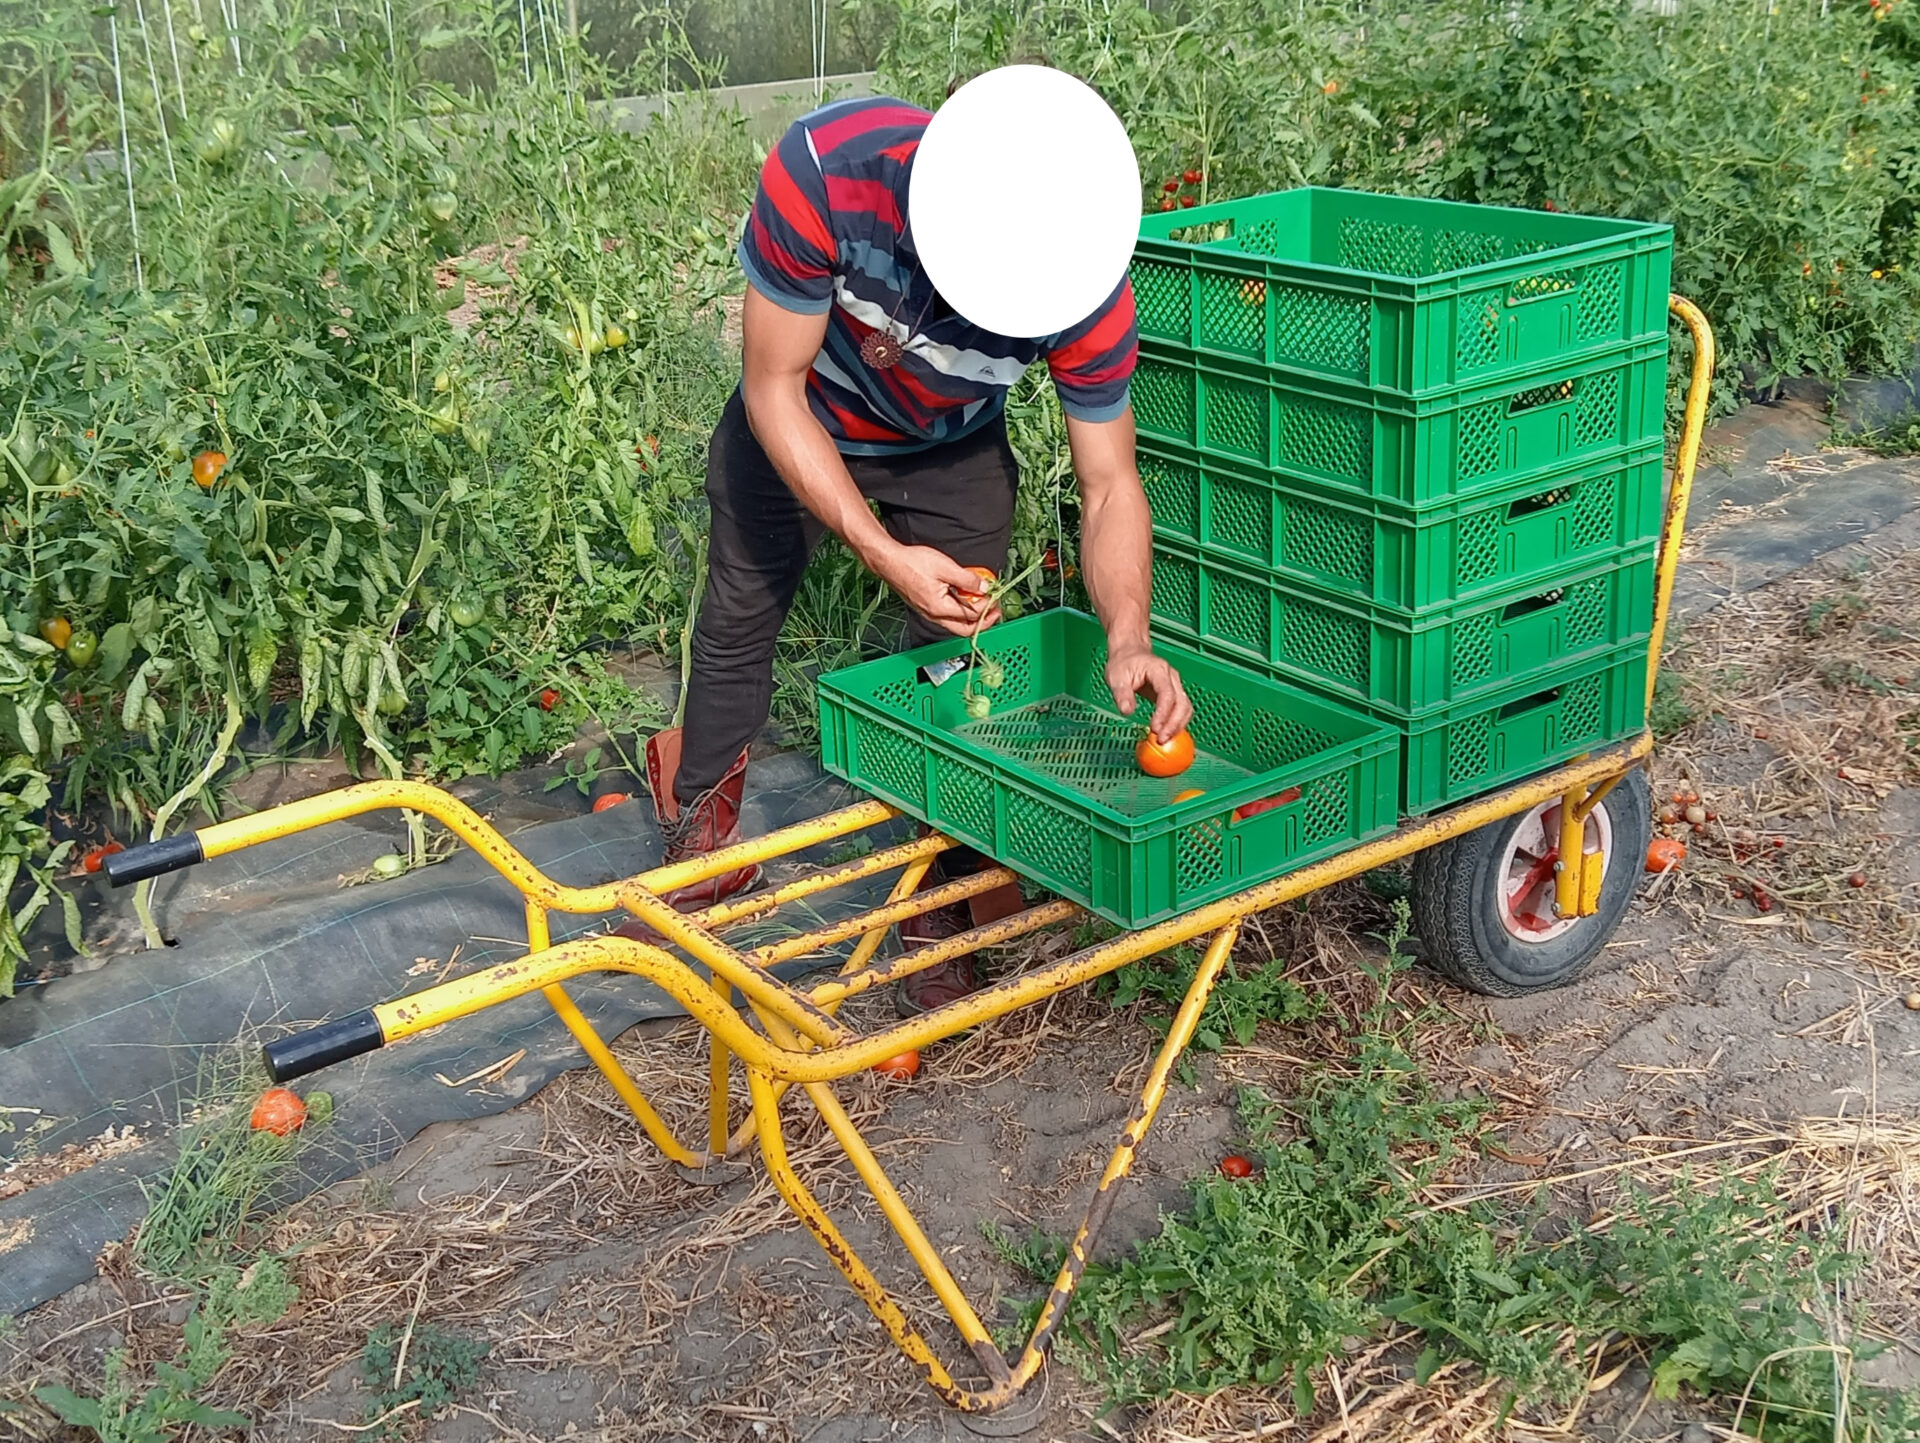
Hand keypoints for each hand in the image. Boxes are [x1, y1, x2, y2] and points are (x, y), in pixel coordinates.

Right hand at [873, 543, 1002, 636]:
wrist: (889, 561)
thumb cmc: (912, 563)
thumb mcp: (945, 567)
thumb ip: (968, 579)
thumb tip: (985, 588)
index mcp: (940, 608)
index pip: (972, 615)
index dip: (988, 606)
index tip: (995, 596)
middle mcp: (934, 616)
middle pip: (964, 630)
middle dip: (983, 622)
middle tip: (995, 611)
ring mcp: (929, 613)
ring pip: (956, 625)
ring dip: (972, 618)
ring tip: (983, 605)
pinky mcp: (926, 608)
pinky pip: (947, 617)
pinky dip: (960, 612)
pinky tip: (964, 600)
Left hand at [1106, 641, 1191, 742]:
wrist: (1130, 651)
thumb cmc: (1123, 662)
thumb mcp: (1116, 677)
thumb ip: (1122, 694)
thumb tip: (1127, 711)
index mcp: (1159, 670)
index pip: (1167, 694)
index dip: (1163, 713)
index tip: (1155, 728)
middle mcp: (1171, 677)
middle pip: (1182, 703)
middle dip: (1174, 724)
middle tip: (1161, 740)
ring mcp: (1174, 685)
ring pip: (1185, 707)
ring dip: (1178, 725)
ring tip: (1164, 739)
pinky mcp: (1173, 693)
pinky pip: (1181, 709)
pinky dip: (1177, 722)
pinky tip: (1167, 733)